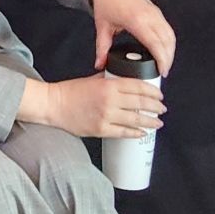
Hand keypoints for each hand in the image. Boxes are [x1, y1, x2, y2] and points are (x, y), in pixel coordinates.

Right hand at [44, 75, 164, 138]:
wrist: (52, 105)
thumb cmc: (69, 91)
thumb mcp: (91, 80)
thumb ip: (109, 80)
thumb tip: (126, 81)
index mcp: (108, 85)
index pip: (138, 87)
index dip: (153, 92)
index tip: (159, 95)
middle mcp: (110, 101)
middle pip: (142, 103)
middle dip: (156, 107)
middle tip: (162, 109)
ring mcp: (106, 116)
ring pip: (137, 120)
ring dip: (151, 122)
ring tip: (158, 122)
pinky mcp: (102, 129)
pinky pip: (124, 132)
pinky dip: (136, 133)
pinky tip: (142, 132)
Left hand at [90, 0, 175, 76]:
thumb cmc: (106, 2)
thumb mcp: (102, 27)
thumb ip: (102, 48)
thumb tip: (100, 64)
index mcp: (136, 20)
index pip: (155, 43)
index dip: (162, 59)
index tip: (162, 71)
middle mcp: (149, 16)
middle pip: (167, 41)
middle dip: (168, 59)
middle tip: (162, 71)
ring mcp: (155, 12)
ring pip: (170, 35)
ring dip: (170, 51)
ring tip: (164, 63)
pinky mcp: (157, 11)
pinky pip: (168, 29)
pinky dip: (169, 41)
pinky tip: (164, 50)